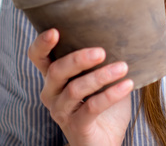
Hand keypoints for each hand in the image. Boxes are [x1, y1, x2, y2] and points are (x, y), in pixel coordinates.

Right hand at [28, 28, 134, 145]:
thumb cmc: (102, 104)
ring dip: (100, 76)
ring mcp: (61, 111)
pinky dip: (110, 95)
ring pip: (74, 89)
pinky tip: (127, 85)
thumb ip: (103, 58)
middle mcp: (52, 93)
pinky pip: (91, 108)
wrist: (105, 141)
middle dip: (78, 59)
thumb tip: (122, 31)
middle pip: (56, 71)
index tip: (55, 31)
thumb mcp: (101, 77)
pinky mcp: (76, 126)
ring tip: (123, 67)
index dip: (42, 44)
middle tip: (101, 51)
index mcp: (54, 77)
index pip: (38, 57)